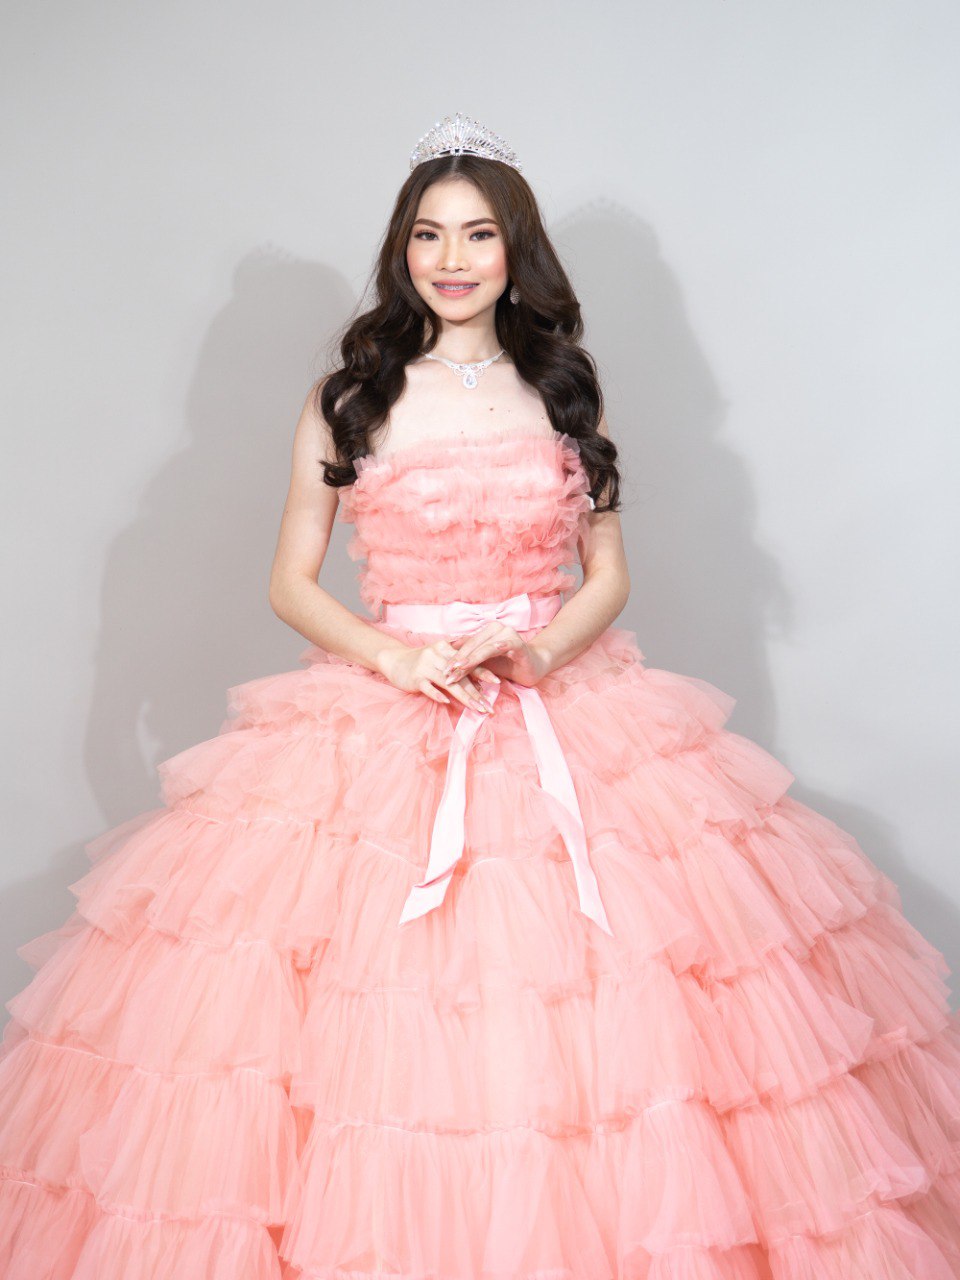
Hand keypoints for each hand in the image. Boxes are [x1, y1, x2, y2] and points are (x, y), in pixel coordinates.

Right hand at [377, 640, 500, 713]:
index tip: (499, 683)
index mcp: (447, 649)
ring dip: (465, 697)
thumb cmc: (422, 660)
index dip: (484, 672)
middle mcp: (437, 655)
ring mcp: (426, 666)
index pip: (469, 662)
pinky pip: (428, 688)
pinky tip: (447, 702)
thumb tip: (480, 677)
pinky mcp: (415, 678)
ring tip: (477, 708)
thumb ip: (459, 662)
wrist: (394, 659)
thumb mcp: (440, 655)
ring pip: (449, 683)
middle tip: (489, 706)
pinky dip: (437, 694)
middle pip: (462, 675)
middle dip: (477, 692)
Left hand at [440, 622, 552, 688]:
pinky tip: (478, 660)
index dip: (453, 657)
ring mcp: (507, 634)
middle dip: (458, 660)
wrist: (533, 668)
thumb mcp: (484, 663)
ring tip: (457, 669)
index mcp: (487, 631)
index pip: (466, 644)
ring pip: (483, 647)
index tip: (442, 670)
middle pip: (472, 645)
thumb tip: (445, 662)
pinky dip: (489, 653)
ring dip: (470, 659)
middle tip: (446, 673)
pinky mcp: (517, 643)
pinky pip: (501, 647)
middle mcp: (496, 628)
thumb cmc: (507, 665)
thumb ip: (468, 660)